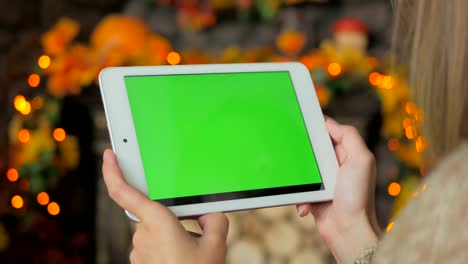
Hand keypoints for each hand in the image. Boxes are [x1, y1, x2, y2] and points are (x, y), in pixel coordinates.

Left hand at [102, 149, 228, 263]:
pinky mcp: (141, 261)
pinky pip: (152, 243)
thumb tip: (209, 213)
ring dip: (170, 232)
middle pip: (153, 212)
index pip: (125, 194)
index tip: (109, 155)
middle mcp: (143, 236)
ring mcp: (139, 251)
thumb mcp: (216, 245)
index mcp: (158, 225)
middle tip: (192, 234)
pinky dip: (166, 244)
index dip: (113, 172)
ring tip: (189, 251)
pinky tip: (181, 256)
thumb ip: (214, 219)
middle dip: (172, 217)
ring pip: (154, 228)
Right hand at [296, 118, 378, 263]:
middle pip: (311, 150)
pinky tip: (306, 205)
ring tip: (305, 188)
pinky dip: (299, 197)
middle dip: (303, 156)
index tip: (300, 122)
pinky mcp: (313, 196)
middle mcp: (335, 166)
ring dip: (300, 180)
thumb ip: (349, 137)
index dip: (315, 128)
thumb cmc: (358, 197)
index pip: (329, 134)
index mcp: (347, 154)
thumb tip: (330, 123)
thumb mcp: (362, 160)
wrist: (348, 231)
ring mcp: (324, 182)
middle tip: (296, 158)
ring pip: (302, 171)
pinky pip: (299, 190)